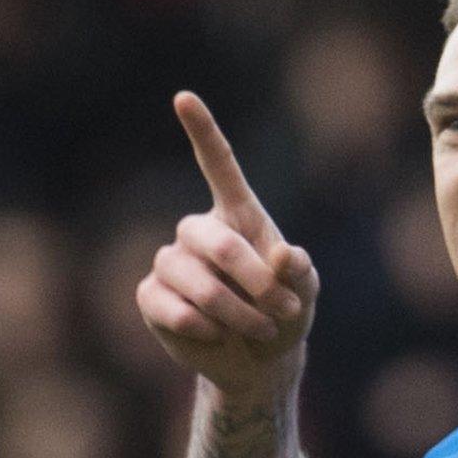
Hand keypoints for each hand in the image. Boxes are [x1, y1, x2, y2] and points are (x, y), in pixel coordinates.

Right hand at [136, 92, 318, 398]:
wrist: (256, 361)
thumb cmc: (283, 315)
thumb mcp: (305, 293)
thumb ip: (301, 272)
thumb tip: (282, 255)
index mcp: (237, 216)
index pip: (217, 165)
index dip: (202, 131)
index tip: (183, 97)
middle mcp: (198, 232)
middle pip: (213, 240)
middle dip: (251, 278)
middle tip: (281, 310)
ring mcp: (170, 263)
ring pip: (192, 278)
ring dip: (233, 310)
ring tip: (259, 330)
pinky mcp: (151, 297)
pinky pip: (171, 306)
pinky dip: (202, 326)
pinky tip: (218, 336)